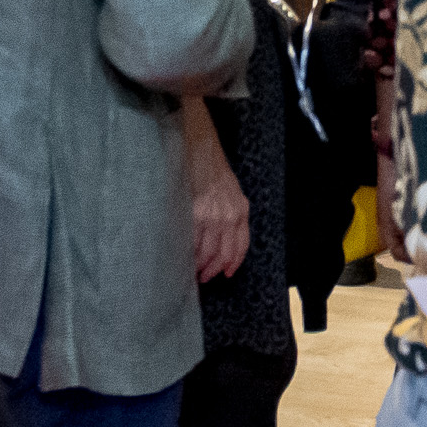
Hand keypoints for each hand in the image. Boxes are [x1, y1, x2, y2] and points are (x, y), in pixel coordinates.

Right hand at [185, 123, 251, 281]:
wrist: (201, 149)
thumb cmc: (213, 168)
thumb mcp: (232, 191)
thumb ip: (231, 212)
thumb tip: (222, 236)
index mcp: (241, 210)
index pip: (241, 246)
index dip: (234, 263)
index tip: (227, 273)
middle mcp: (230, 216)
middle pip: (224, 253)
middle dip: (214, 269)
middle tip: (205, 277)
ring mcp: (213, 216)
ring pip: (208, 252)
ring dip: (201, 266)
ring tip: (194, 271)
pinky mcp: (196, 214)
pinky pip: (193, 242)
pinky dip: (189, 254)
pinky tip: (185, 258)